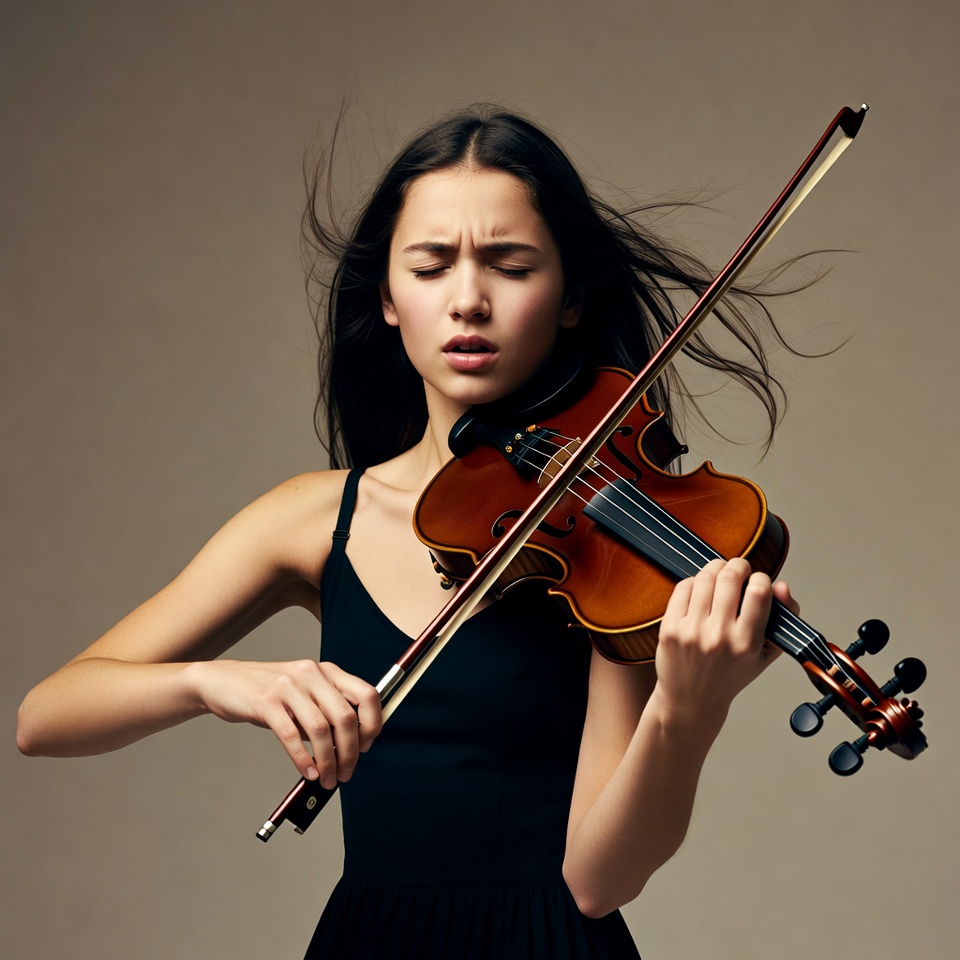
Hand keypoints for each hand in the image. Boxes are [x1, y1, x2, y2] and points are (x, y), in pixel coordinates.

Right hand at [192, 659, 381, 787]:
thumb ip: (325, 712)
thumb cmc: (267, 692)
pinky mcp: (266, 702)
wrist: (223, 682)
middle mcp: (311, 674)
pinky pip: (291, 736)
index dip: (373, 724)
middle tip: (346, 772)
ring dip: (328, 761)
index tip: (366, 746)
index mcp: (327, 671)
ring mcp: (288, 686)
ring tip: (327, 779)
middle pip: (346, 716)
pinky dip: (303, 759)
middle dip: (350, 752)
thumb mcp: (303, 694)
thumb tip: (349, 746)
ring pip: (321, 729)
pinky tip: (307, 772)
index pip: (367, 694)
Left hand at [655, 558, 797, 728]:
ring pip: (705, 578)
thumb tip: (781, 585)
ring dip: (716, 568)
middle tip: (739, 568)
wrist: (692, 700)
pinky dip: (694, 581)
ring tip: (720, 574)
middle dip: (738, 565)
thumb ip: (782, 618)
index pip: (759, 592)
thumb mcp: (766, 653)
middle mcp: (719, 636)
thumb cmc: (731, 674)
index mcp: (747, 643)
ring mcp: (691, 631)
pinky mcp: (670, 628)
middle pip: (730, 578)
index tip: (758, 581)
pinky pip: (683, 588)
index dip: (761, 578)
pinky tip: (700, 589)